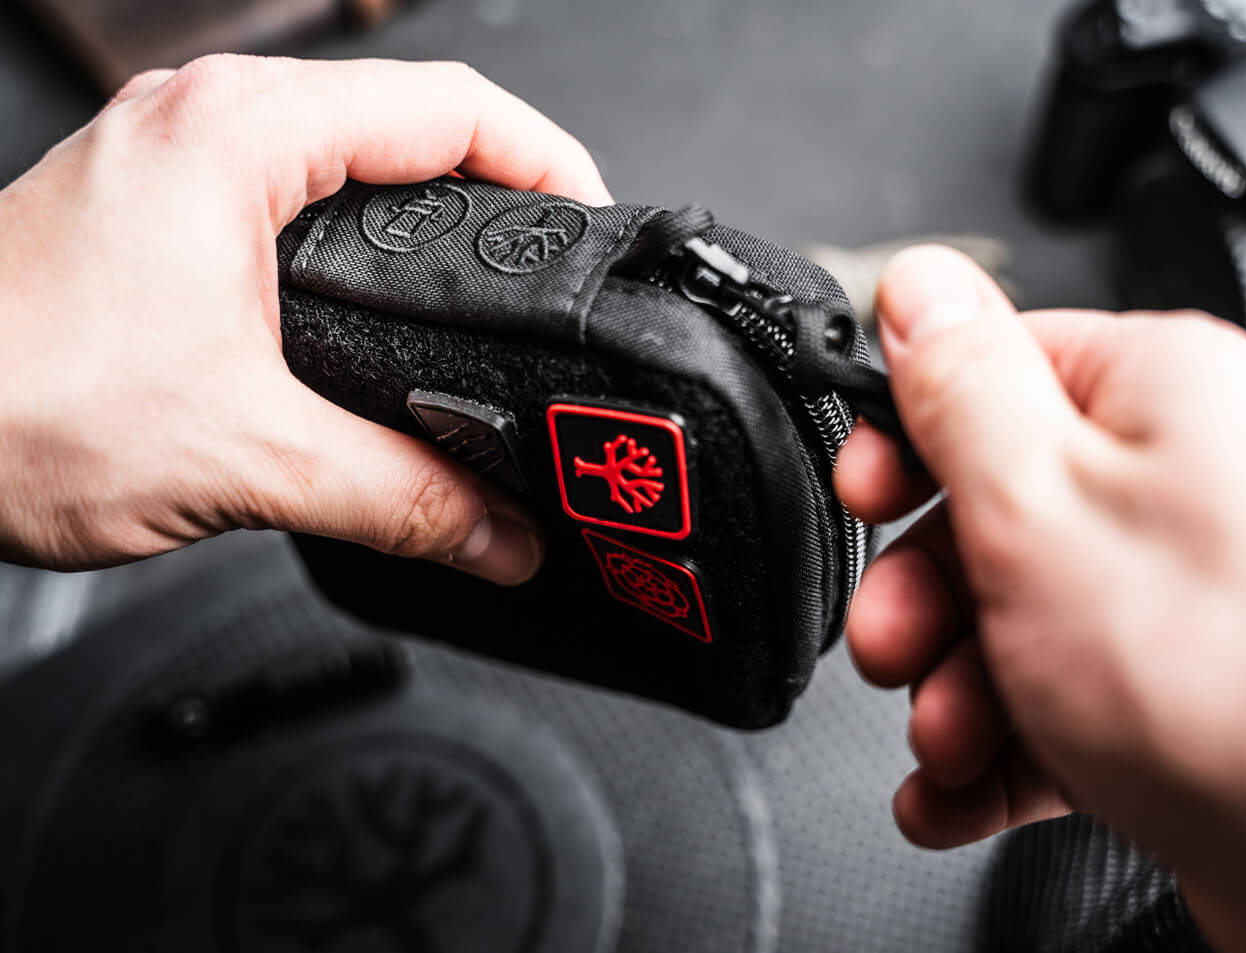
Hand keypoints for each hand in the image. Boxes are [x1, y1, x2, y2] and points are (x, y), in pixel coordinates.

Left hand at [0, 56, 610, 578]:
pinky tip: (380, 305)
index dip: (550, 162)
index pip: (452, 107)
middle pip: (410, 117)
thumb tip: (502, 534)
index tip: (594, 228)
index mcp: (240, 136)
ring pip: (349, 153)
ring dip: (428, 209)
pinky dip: (361, 237)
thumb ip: (403, 498)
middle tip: (554, 263)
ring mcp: (175, 160)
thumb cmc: (5, 404)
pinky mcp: (157, 212)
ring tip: (485, 283)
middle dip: (501, 185)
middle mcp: (206, 125)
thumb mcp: (247, 459)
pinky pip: (295, 193)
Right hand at [837, 246, 1245, 952]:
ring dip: (952, 689)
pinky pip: (1055, 698)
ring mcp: (1179, 598)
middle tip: (891, 645)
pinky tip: (958, 790)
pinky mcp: (1174, 695)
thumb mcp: (1036, 502)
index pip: (993, 374)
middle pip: (993, 512)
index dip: (909, 440)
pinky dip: (994, 748)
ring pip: (1014, 619)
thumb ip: (961, 385)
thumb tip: (919, 286)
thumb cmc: (1229, 683)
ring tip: (945, 744)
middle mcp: (1180, 487)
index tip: (865, 493)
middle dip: (922, 596)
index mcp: (1158, 400)